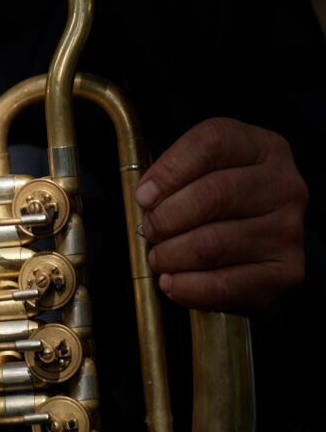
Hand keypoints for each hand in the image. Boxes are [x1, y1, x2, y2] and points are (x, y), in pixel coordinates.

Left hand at [134, 118, 307, 310]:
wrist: (260, 250)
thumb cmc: (221, 206)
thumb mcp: (201, 173)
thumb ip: (173, 175)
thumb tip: (147, 197)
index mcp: (262, 149)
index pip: (211, 144)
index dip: (169, 170)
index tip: (144, 195)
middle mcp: (282, 185)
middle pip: (212, 194)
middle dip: (166, 218)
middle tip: (149, 230)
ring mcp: (287, 230)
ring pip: (212, 243)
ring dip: (171, 255)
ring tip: (158, 258)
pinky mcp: (286, 272)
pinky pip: (225, 284)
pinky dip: (187, 287)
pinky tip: (172, 282)